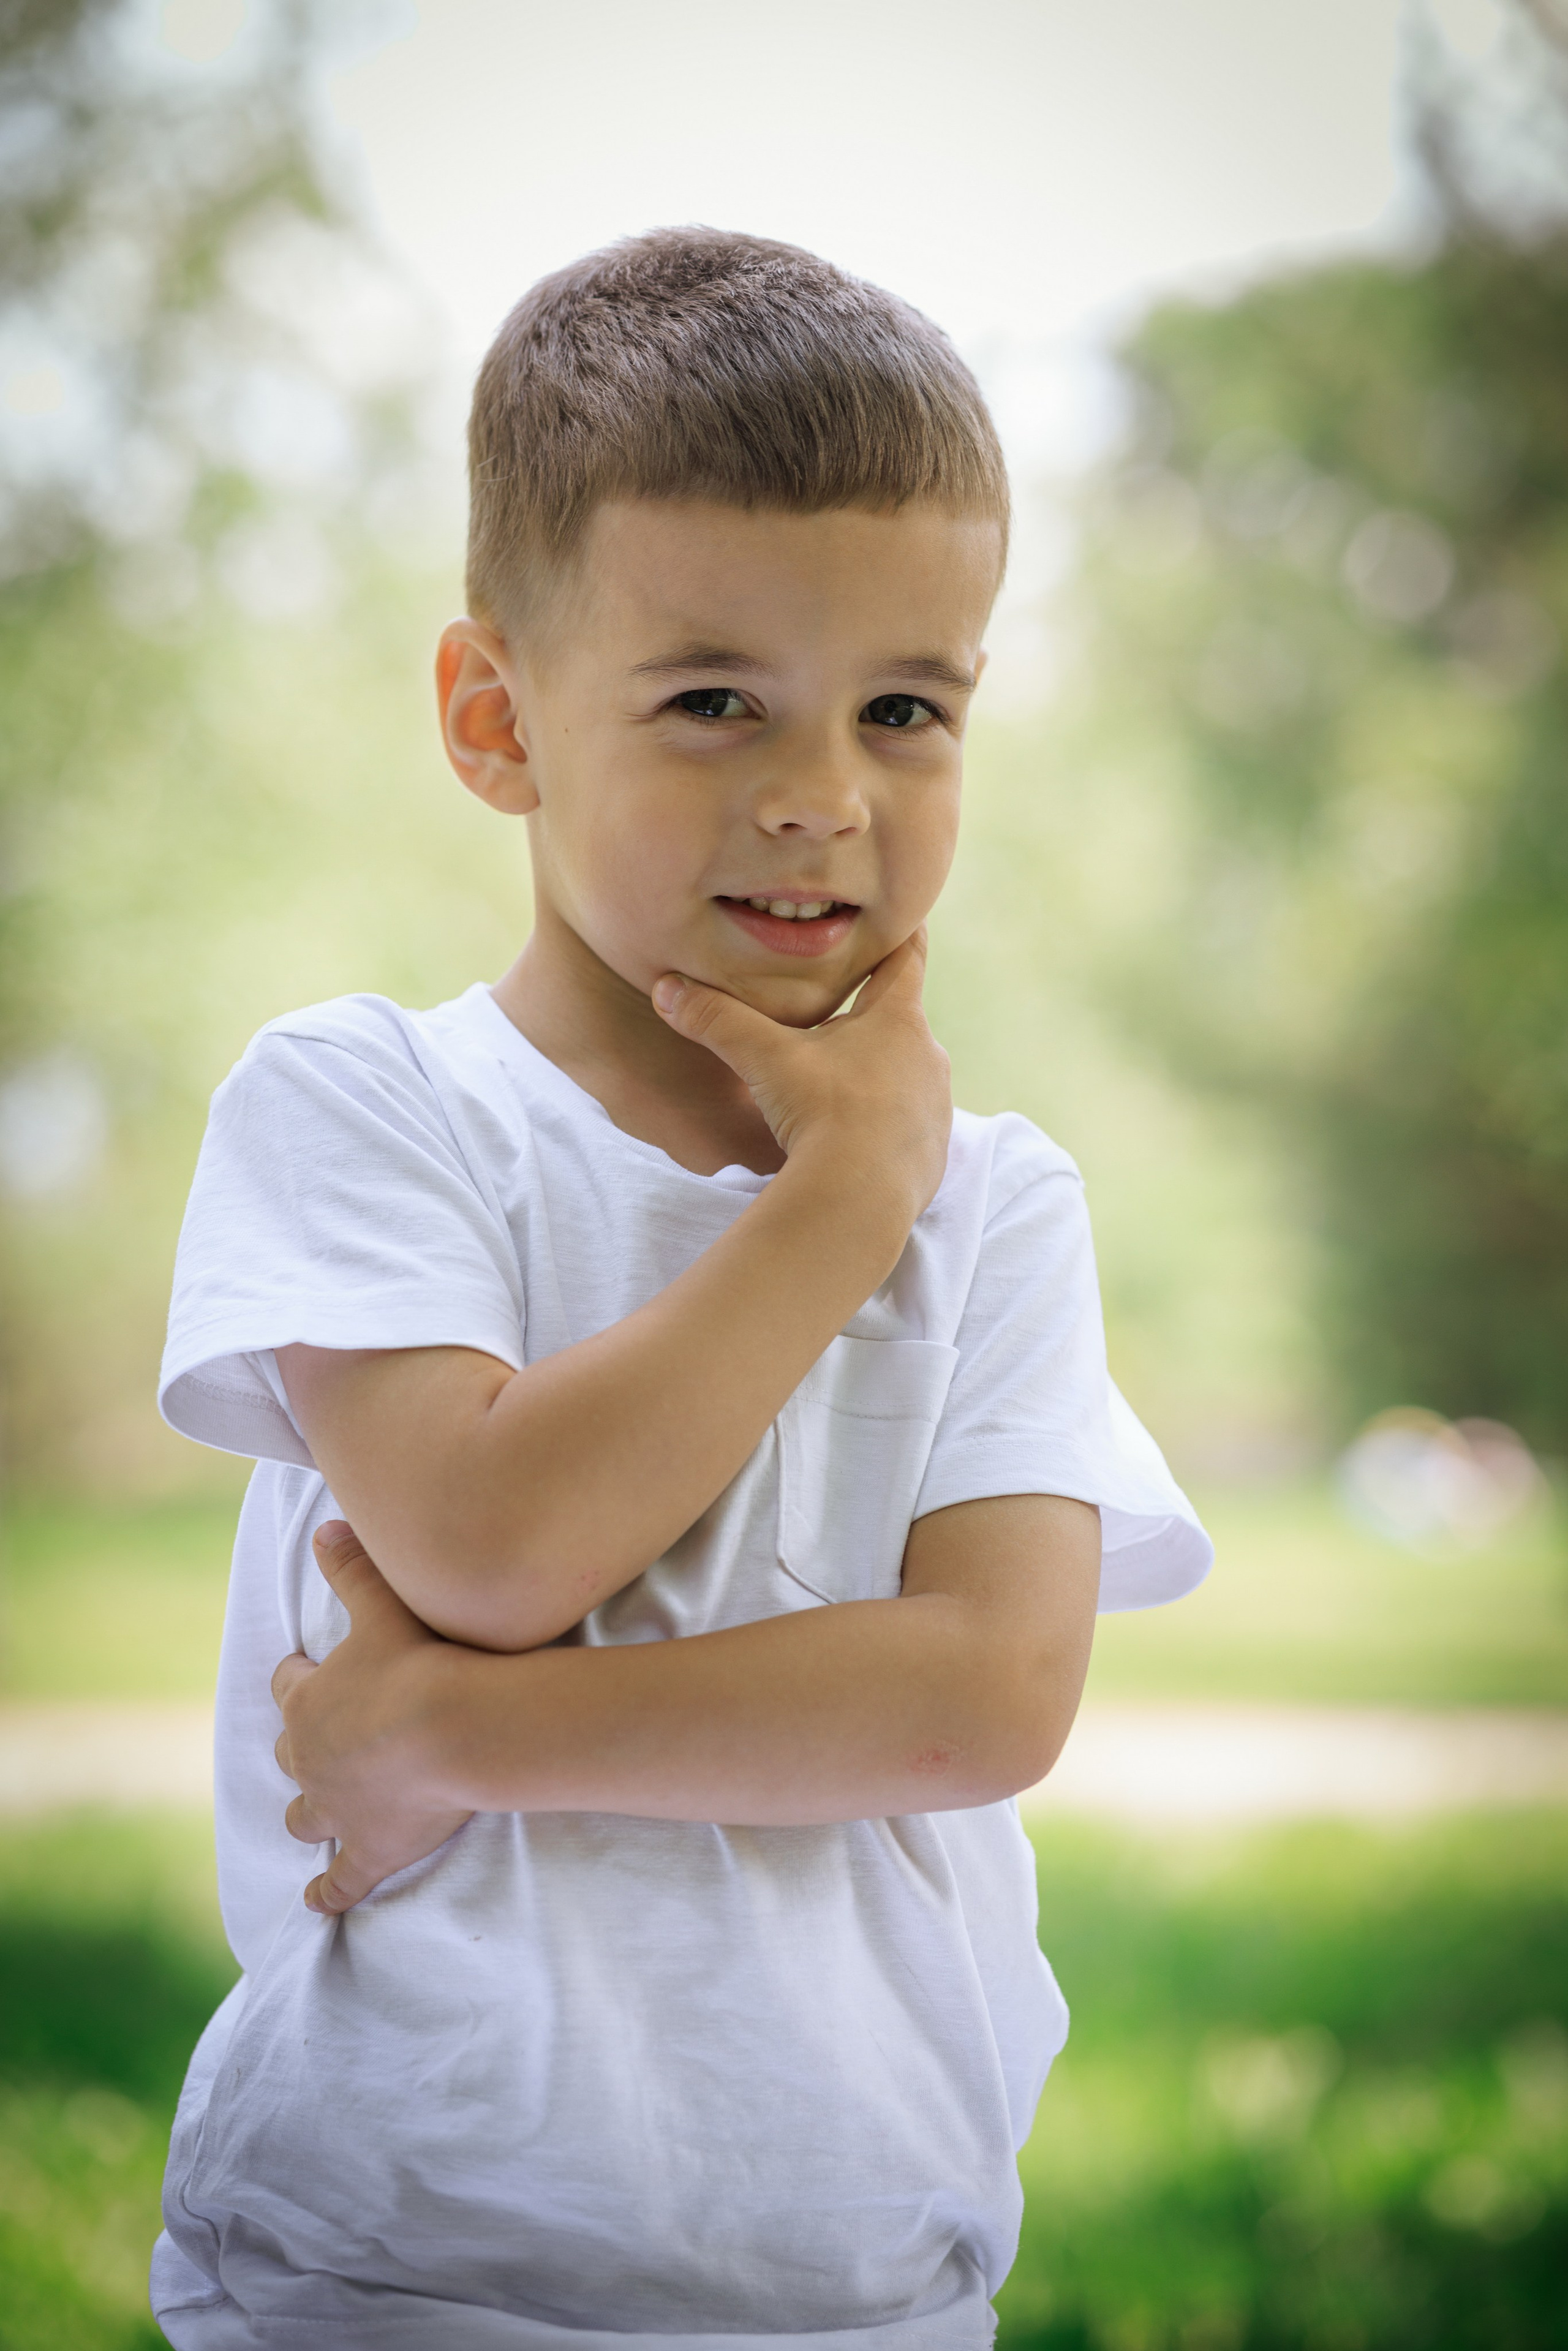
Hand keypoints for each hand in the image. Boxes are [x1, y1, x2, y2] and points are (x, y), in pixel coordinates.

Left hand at [271, 1521, 472, 1914]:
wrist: (455, 1727)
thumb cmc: (421, 1659)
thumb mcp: (382, 1601)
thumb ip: (351, 1565)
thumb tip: (323, 1526)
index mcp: (308, 1700)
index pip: (289, 1685)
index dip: (301, 1678)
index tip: (310, 1672)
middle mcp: (310, 1758)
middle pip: (291, 1752)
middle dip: (303, 1746)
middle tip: (325, 1741)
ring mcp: (337, 1809)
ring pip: (305, 1816)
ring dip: (310, 1813)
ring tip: (316, 1815)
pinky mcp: (368, 1849)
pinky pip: (339, 1881)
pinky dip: (327, 1894)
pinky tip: (319, 1904)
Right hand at [652, 928, 951, 1222]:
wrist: (860, 1200)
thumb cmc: (821, 1115)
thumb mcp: (763, 1059)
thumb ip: (716, 1020)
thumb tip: (665, 989)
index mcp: (897, 1020)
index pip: (905, 958)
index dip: (900, 934)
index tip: (903, 916)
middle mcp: (928, 1058)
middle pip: (899, 1023)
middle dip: (870, 1020)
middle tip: (840, 1018)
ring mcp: (936, 1108)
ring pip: (905, 1076)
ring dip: (877, 1077)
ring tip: (840, 1088)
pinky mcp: (934, 1152)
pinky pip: (909, 1125)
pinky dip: (884, 1125)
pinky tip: (854, 1138)